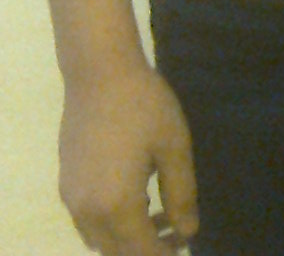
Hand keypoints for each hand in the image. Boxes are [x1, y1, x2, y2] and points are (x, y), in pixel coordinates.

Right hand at [59, 59, 196, 254]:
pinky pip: (87, 222)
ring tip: (162, 213)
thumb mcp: (174, 148)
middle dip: (148, 248)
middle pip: (116, 252)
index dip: (165, 253)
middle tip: (178, 229)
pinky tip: (137, 197)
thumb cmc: (145, 106)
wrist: (99, 74)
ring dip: (128, 238)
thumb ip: (181, 194)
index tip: (186, 243)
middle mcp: (86, 210)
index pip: (141, 251)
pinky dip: (111, 223)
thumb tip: (187, 232)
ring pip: (99, 240)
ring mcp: (71, 198)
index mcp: (116, 205)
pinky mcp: (66, 184)